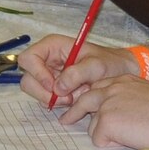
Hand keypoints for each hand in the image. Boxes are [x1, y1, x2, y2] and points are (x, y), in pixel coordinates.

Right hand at [17, 34, 132, 106]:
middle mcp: (46, 60)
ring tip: (74, 97)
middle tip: (66, 98)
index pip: (28, 58)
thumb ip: (76, 74)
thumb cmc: (110, 63)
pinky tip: (75, 98)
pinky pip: (46, 99)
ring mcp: (48, 75)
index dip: (36, 73)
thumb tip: (57, 88)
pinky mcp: (53, 89)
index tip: (52, 85)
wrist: (120, 74)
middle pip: (28, 79)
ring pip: (35, 91)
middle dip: (44, 92)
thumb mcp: (96, 65)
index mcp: (52, 46)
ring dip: (53, 99)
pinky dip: (59, 103)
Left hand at [59, 73, 148, 149]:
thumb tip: (127, 112)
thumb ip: (133, 99)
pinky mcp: (106, 121)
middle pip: (85, 99)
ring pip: (92, 124)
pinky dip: (111, 144)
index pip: (99, 87)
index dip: (92, 100)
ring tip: (126, 137)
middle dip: (74, 111)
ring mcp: (106, 103)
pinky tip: (128, 141)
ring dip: (105, 134)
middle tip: (65, 120)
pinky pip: (99, 139)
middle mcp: (112, 88)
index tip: (85, 106)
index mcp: (124, 80)